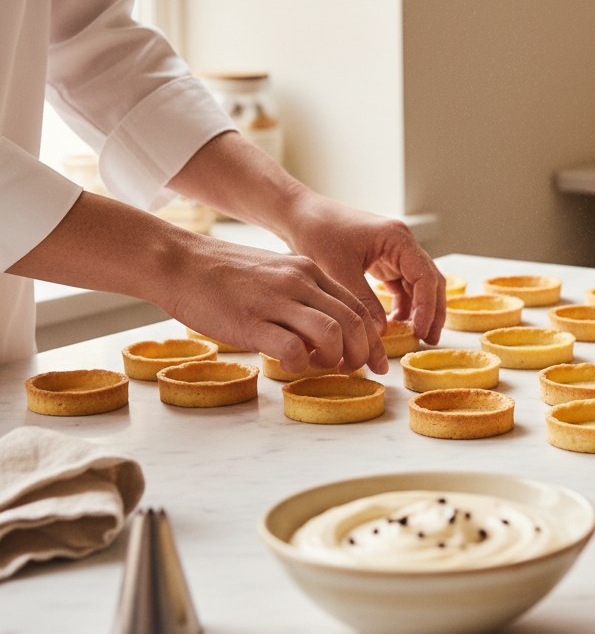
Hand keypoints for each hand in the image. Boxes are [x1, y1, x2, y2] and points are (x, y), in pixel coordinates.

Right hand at [168, 235, 388, 375]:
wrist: (179, 262)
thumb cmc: (224, 274)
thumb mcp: (275, 273)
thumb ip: (302, 297)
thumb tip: (324, 334)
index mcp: (308, 271)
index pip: (358, 305)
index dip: (374, 338)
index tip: (376, 361)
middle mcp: (299, 282)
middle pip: (353, 321)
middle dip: (361, 353)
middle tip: (352, 371)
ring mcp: (276, 300)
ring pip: (332, 332)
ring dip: (335, 358)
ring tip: (321, 366)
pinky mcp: (251, 321)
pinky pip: (293, 348)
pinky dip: (299, 364)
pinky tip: (289, 365)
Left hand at [282, 194, 445, 345]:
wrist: (300, 216)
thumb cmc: (319, 232)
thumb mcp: (339, 269)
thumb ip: (362, 301)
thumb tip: (381, 333)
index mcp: (398, 238)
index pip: (426, 276)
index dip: (427, 307)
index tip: (421, 331)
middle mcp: (402, 244)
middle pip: (430, 281)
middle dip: (432, 311)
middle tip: (429, 339)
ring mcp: (395, 253)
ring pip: (419, 285)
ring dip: (421, 310)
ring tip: (416, 337)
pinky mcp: (384, 262)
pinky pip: (403, 287)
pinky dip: (404, 305)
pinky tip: (396, 324)